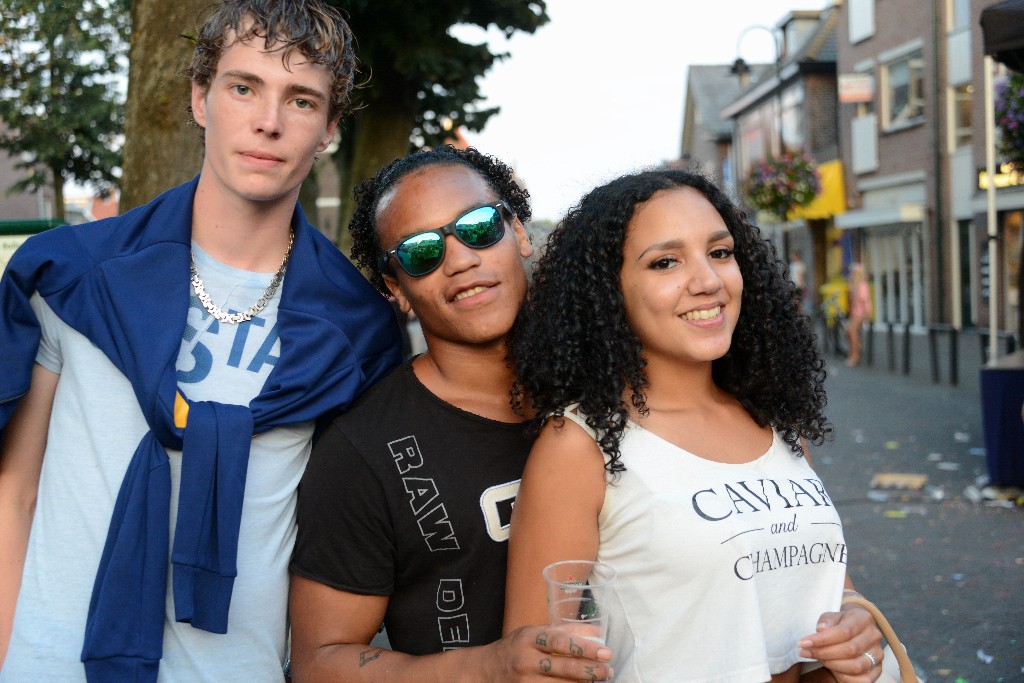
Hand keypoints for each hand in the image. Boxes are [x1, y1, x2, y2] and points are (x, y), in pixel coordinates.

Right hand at [491, 624, 613, 681]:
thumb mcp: (534, 632)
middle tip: (608, 671)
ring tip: (599, 679)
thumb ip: (564, 631)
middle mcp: (526, 661)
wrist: (486, 671)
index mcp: (529, 639)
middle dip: (591, 670)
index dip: (585, 647)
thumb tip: (596, 632)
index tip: (606, 652)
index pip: (560, 642)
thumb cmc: (516, 648)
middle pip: (564, 668)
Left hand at [798, 604, 882, 682]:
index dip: (822, 640)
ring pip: (856, 666)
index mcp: (864, 618)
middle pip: (849, 650)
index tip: (803, 643)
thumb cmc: (840, 623)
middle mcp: (874, 636)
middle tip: (805, 652)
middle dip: (823, 653)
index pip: (844, 631)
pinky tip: (831, 668)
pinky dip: (843, 676)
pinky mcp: (877, 670)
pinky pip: (861, 680)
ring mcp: (878, 654)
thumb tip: (821, 629)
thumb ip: (826, 621)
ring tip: (818, 658)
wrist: (855, 629)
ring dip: (832, 664)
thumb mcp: (832, 616)